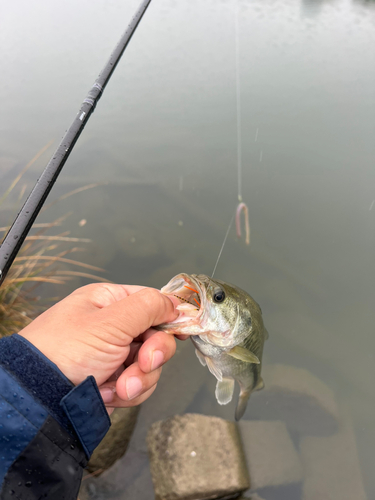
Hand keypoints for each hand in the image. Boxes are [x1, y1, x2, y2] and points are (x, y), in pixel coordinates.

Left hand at [18, 283, 179, 411]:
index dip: (170, 315)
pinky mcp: (114, 381)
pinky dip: (128, 392)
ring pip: (151, 364)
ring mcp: (114, 355)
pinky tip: (108, 394)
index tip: (183, 330)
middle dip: (152, 354)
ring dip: (139, 378)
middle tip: (142, 361)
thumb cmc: (64, 351)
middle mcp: (114, 327)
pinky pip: (140, 384)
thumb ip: (148, 307)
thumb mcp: (110, 323)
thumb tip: (174, 302)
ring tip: (117, 386)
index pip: (152, 302)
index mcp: (109, 303)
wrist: (38, 398)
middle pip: (157, 336)